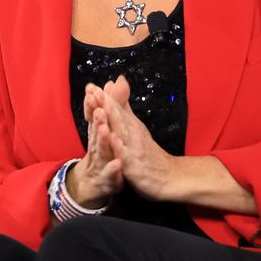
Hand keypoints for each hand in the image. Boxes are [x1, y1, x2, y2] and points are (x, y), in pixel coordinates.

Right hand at [67, 83, 122, 205]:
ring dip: (102, 140)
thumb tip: (110, 82)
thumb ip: (108, 107)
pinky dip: (113, 170)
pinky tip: (118, 164)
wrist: (94, 184)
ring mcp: (101, 164)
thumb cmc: (102, 154)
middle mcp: (96, 147)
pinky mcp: (107, 180)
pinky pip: (110, 175)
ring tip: (105, 130)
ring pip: (101, 151)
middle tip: (98, 107)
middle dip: (97, 118)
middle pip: (95, 131)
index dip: (93, 103)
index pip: (94, 117)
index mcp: (98, 135)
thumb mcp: (105, 130)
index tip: (91, 88)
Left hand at [97, 75, 179, 198]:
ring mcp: (134, 149)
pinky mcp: (135, 166)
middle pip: (118, 116)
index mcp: (130, 126)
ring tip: (102, 108)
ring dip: (112, 120)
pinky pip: (126, 156)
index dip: (103, 97)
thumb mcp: (135, 127)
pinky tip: (112, 139)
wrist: (170, 177)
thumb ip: (124, 107)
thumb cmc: (149, 152)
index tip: (90, 85)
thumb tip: (118, 83)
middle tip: (94, 90)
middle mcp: (132, 134)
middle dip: (105, 103)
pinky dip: (119, 147)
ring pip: (122, 133)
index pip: (116, 108)